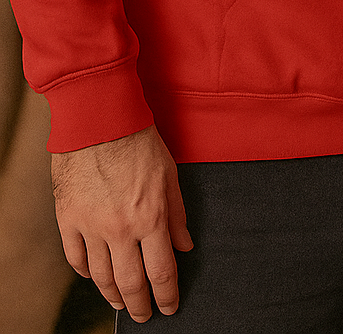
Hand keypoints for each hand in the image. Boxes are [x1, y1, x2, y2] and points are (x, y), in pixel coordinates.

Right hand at [51, 124, 191, 321]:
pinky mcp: (68, 218)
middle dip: (140, 306)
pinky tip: (94, 276)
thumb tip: (185, 246)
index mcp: (150, 217)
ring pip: (101, 277)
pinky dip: (85, 273)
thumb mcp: (169, 174)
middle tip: (144, 315)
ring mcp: (91, 226)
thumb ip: (177, 214)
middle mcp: (120, 229)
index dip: (167, 295)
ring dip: (113, 295)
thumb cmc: (138, 140)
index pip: (161, 272)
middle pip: (130, 284)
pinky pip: (75, 258)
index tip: (170, 306)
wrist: (99, 118)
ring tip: (121, 302)